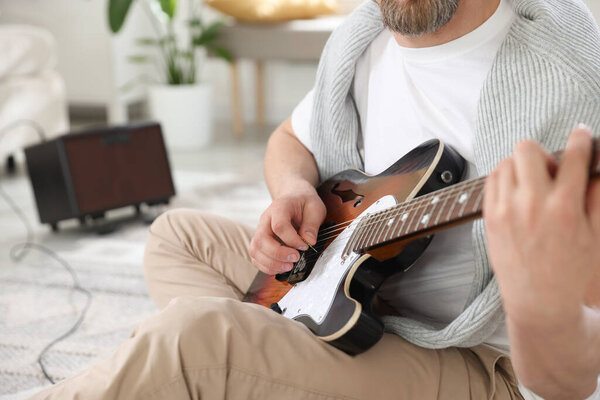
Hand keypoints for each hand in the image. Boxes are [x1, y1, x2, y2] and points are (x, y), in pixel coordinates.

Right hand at [249, 180, 325, 274]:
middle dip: (278, 254)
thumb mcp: (315, 208)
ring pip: (255, 250)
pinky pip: (256, 257)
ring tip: (289, 266)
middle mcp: (265, 220)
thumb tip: (309, 241)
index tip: (305, 246)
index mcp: (279, 208)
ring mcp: (260, 231)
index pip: (279, 226)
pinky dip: (266, 266)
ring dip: (271, 263)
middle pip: (262, 240)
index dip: (292, 240)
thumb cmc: (304, 203)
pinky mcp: (260, 242)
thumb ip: (312, 224)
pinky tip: (281, 268)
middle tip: (295, 259)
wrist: (294, 198)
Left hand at [483, 126, 599, 326]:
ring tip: (532, 183)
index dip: (581, 140)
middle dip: (542, 153)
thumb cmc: (570, 272)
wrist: (538, 303)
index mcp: (565, 208)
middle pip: (527, 149)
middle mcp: (532, 204)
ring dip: (521, 165)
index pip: (573, 157)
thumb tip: (596, 168)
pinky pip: (491, 181)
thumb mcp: (594, 235)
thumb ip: (595, 197)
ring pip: (505, 162)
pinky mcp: (490, 218)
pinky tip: (515, 192)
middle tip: (550, 170)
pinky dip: (504, 179)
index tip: (582, 134)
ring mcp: (506, 210)